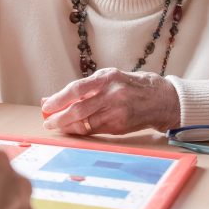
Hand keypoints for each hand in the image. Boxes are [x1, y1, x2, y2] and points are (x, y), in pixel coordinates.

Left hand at [41, 68, 180, 134]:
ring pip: (84, 123)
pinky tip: (72, 130)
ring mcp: (117, 112)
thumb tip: (53, 98)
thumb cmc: (130, 86)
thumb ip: (83, 88)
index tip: (46, 105)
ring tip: (56, 126)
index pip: (76, 89)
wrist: (162, 99)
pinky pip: (94, 130)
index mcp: (107, 78)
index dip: (58, 99)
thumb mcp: (108, 78)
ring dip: (67, 126)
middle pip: (78, 109)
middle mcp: (112, 94)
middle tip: (47, 122)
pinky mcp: (120, 126)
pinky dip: (80, 131)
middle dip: (58, 117)